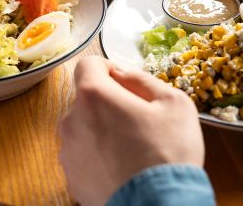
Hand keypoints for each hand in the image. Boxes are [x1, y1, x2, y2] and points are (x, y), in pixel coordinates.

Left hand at [59, 57, 203, 205]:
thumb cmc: (168, 154)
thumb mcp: (173, 103)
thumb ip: (143, 80)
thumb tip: (124, 75)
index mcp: (94, 96)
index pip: (88, 65)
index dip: (107, 68)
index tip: (123, 81)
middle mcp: (72, 121)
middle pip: (86, 99)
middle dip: (108, 102)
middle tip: (136, 118)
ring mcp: (69, 152)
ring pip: (83, 127)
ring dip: (102, 129)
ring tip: (131, 146)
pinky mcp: (72, 178)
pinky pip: (83, 154)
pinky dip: (99, 155)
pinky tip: (123, 165)